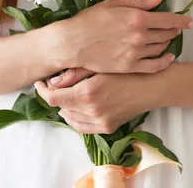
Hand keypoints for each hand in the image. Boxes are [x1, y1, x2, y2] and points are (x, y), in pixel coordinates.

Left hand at [35, 72, 162, 133]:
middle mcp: (92, 110)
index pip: (53, 98)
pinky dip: (74, 119)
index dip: (42, 91)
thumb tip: (52, 82)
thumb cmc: (127, 69)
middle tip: (53, 85)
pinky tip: (75, 109)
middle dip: (54, 96)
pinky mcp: (107, 128)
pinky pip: (83, 127)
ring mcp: (100, 122)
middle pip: (60, 108)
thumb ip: (74, 74)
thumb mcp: (100, 65)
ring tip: (64, 95)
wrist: (152, 85)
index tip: (39, 83)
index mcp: (88, 92)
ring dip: (64, 107)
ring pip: (70, 118)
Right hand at [58, 0, 191, 73]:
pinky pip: (154, 66)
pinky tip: (167, 57)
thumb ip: (139, 1)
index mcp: (137, 18)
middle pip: (167, 34)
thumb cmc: (90, 20)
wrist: (72, 43)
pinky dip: (164, 61)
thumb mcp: (113, 4)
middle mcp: (140, 36)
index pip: (168, 19)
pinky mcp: (129, 67)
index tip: (188, 21)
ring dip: (167, 42)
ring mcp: (135, 53)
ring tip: (167, 39)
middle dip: (174, 30)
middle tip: (175, 28)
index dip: (181, 20)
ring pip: (161, 48)